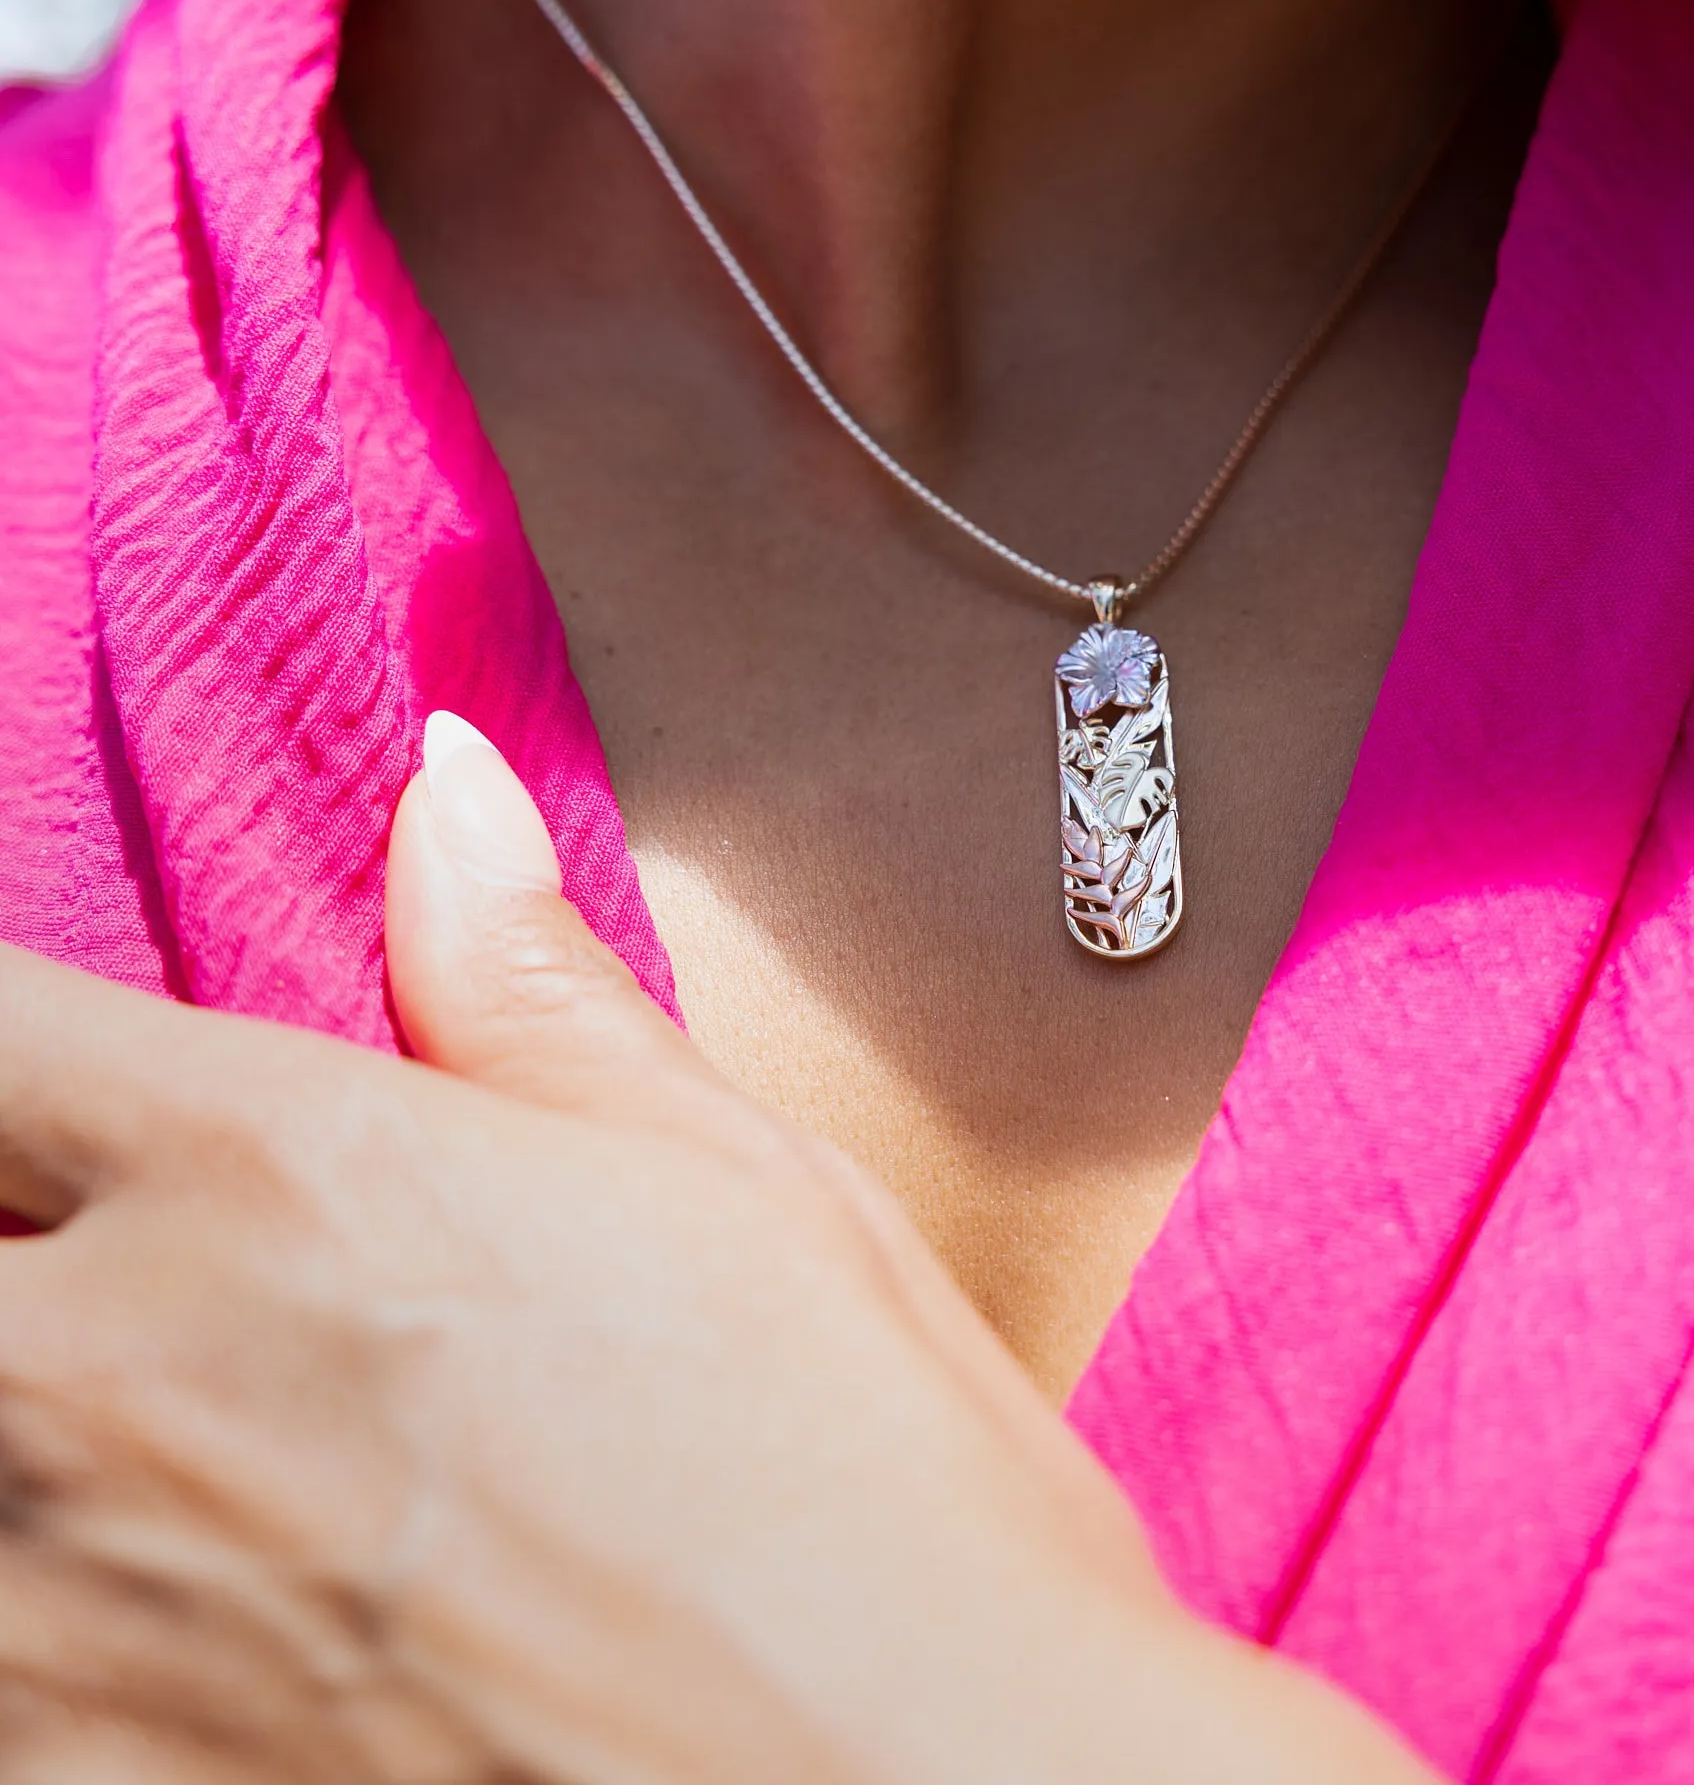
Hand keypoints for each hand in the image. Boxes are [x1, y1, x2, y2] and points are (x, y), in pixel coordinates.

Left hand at [0, 715, 1433, 1782]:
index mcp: (288, 1174)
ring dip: (27, 1448)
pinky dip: (56, 1628)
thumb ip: (527, 992)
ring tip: (192, 1450)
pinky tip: (188, 1621)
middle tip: (114, 1256)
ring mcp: (67, 1628)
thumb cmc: (879, 1500)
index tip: (46, 1068)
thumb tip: (441, 792)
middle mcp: (119, 1383)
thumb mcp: (737, 1188)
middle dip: (6, 1233)